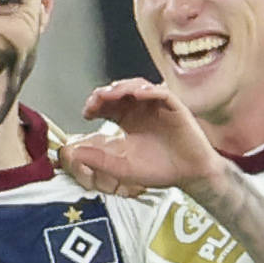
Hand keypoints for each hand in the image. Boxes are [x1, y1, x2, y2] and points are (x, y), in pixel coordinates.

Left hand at [66, 79, 219, 196]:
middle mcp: (142, 110)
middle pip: (121, 92)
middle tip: (96, 99)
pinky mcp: (175, 108)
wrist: (189, 176)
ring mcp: (158, 107)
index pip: (108, 106)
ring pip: (139, 87)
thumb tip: (74, 153)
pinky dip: (150, 90)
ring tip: (113, 93)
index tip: (86, 113)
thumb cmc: (159, 170)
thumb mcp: (122, 167)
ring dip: (125, 87)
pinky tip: (138, 94)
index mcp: (129, 121)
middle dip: (107, 93)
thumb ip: (99, 160)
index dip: (96, 105)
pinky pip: (162, 93)